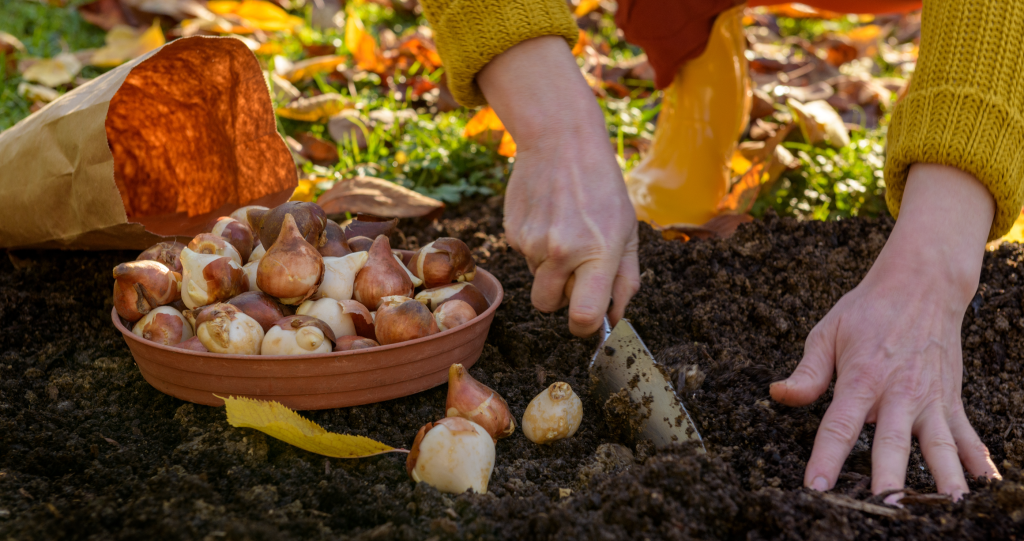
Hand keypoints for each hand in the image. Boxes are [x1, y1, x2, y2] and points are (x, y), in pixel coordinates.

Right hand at [478, 37, 639, 336]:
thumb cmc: (602, 187)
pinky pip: (525, 258)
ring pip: (537, 280)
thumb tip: (615, 319)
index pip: (583, 317)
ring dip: (550, 268)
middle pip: (548, 306)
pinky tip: (549, 216)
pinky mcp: (512, 232)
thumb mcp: (628, 230)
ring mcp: (532, 243)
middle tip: (577, 269)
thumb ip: (626, 279)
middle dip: (561, 298)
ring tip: (565, 229)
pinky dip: (537, 246)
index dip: (585, 327)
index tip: (588, 319)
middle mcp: (561, 252)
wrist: (560, 140)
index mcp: (598, 253)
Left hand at [771, 164, 1001, 500]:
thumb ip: (807, 372)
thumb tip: (778, 394)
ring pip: (938, 447)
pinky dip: (977, 460)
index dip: (826, 458)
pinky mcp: (951, 400)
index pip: (840, 426)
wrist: (922, 285)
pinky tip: (987, 487)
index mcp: (862, 378)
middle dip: (889, 480)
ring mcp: (930, 399)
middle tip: (884, 509)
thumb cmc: (868, 311)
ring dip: (944, 478)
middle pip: (892, 444)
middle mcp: (898, 393)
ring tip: (948, 508)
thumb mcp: (827, 333)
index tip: (817, 488)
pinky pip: (965, 435)